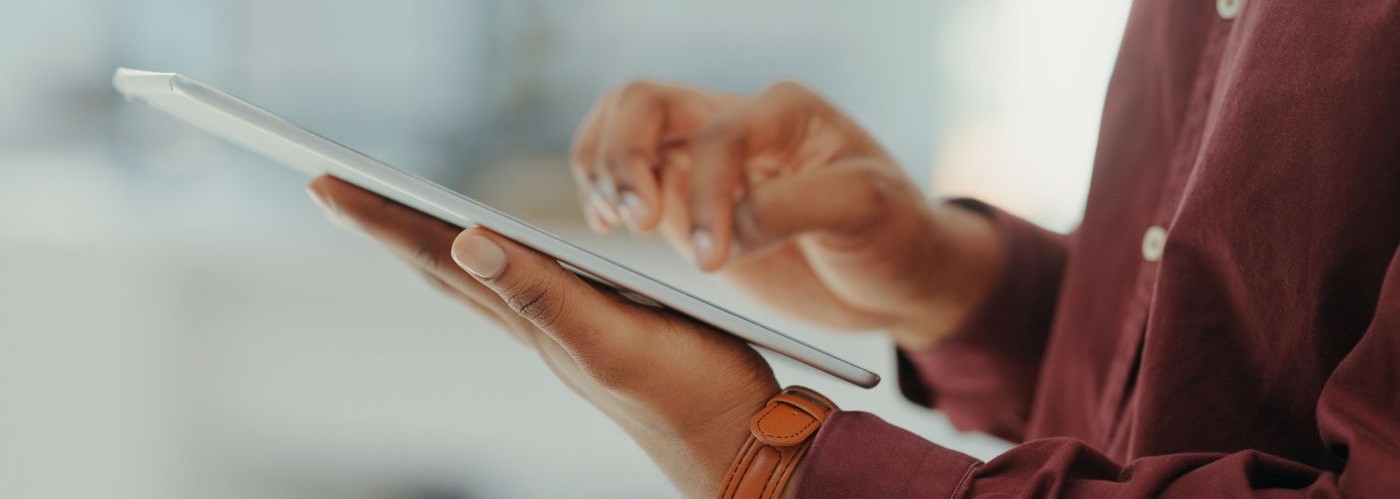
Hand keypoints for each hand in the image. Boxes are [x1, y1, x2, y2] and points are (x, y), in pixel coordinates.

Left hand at [308, 177, 779, 497]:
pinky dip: (491, 263)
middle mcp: (539, 326)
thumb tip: (465, 242)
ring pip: (479, 280)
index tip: (327, 185)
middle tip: (333, 190)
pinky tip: (496, 260)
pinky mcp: (600, 336)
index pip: (441, 259)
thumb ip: (545, 294)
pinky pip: (523, 290)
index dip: (383, 221)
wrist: (743, 446)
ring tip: (393, 218)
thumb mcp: (615, 340)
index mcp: (535, 318)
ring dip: (429, 244)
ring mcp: (566, 334)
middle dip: (388, 226)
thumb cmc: (692, 396)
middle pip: (445, 267)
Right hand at [572, 80, 1000, 348]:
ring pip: (620, 127)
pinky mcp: (685, 200)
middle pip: (644, 102)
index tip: (714, 258)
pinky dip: (599, 192)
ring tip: (609, 222)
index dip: (707, 193)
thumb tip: (729, 227)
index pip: (718, 134)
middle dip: (623, 158)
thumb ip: (796, 208)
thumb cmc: (894, 233)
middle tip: (633, 222)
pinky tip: (606, 227)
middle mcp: (735, 122)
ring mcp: (703, 159)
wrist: (897, 273)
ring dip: (600, 168)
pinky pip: (621, 176)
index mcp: (784, 112)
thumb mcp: (866, 211)